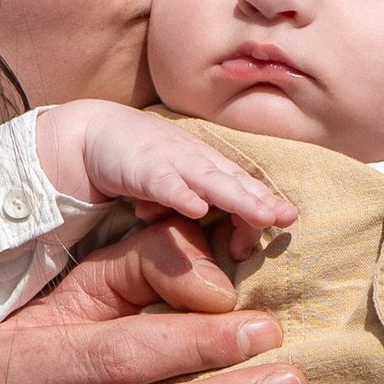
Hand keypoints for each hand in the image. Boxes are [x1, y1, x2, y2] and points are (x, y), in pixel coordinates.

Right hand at [35, 100, 295, 241]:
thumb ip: (205, 213)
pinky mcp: (142, 168)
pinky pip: (164, 183)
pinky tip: (196, 209)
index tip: (281, 226)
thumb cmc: (146, 165)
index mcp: (209, 168)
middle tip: (287, 217)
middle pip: (235, 183)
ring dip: (237, 198)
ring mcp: (171, 162)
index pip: (244, 187)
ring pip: (209, 181)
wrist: (96, 133)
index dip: (263, 204)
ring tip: (262, 216)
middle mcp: (196, 162)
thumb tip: (232, 250)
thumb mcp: (181, 189)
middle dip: (261, 200)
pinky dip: (181, 195)